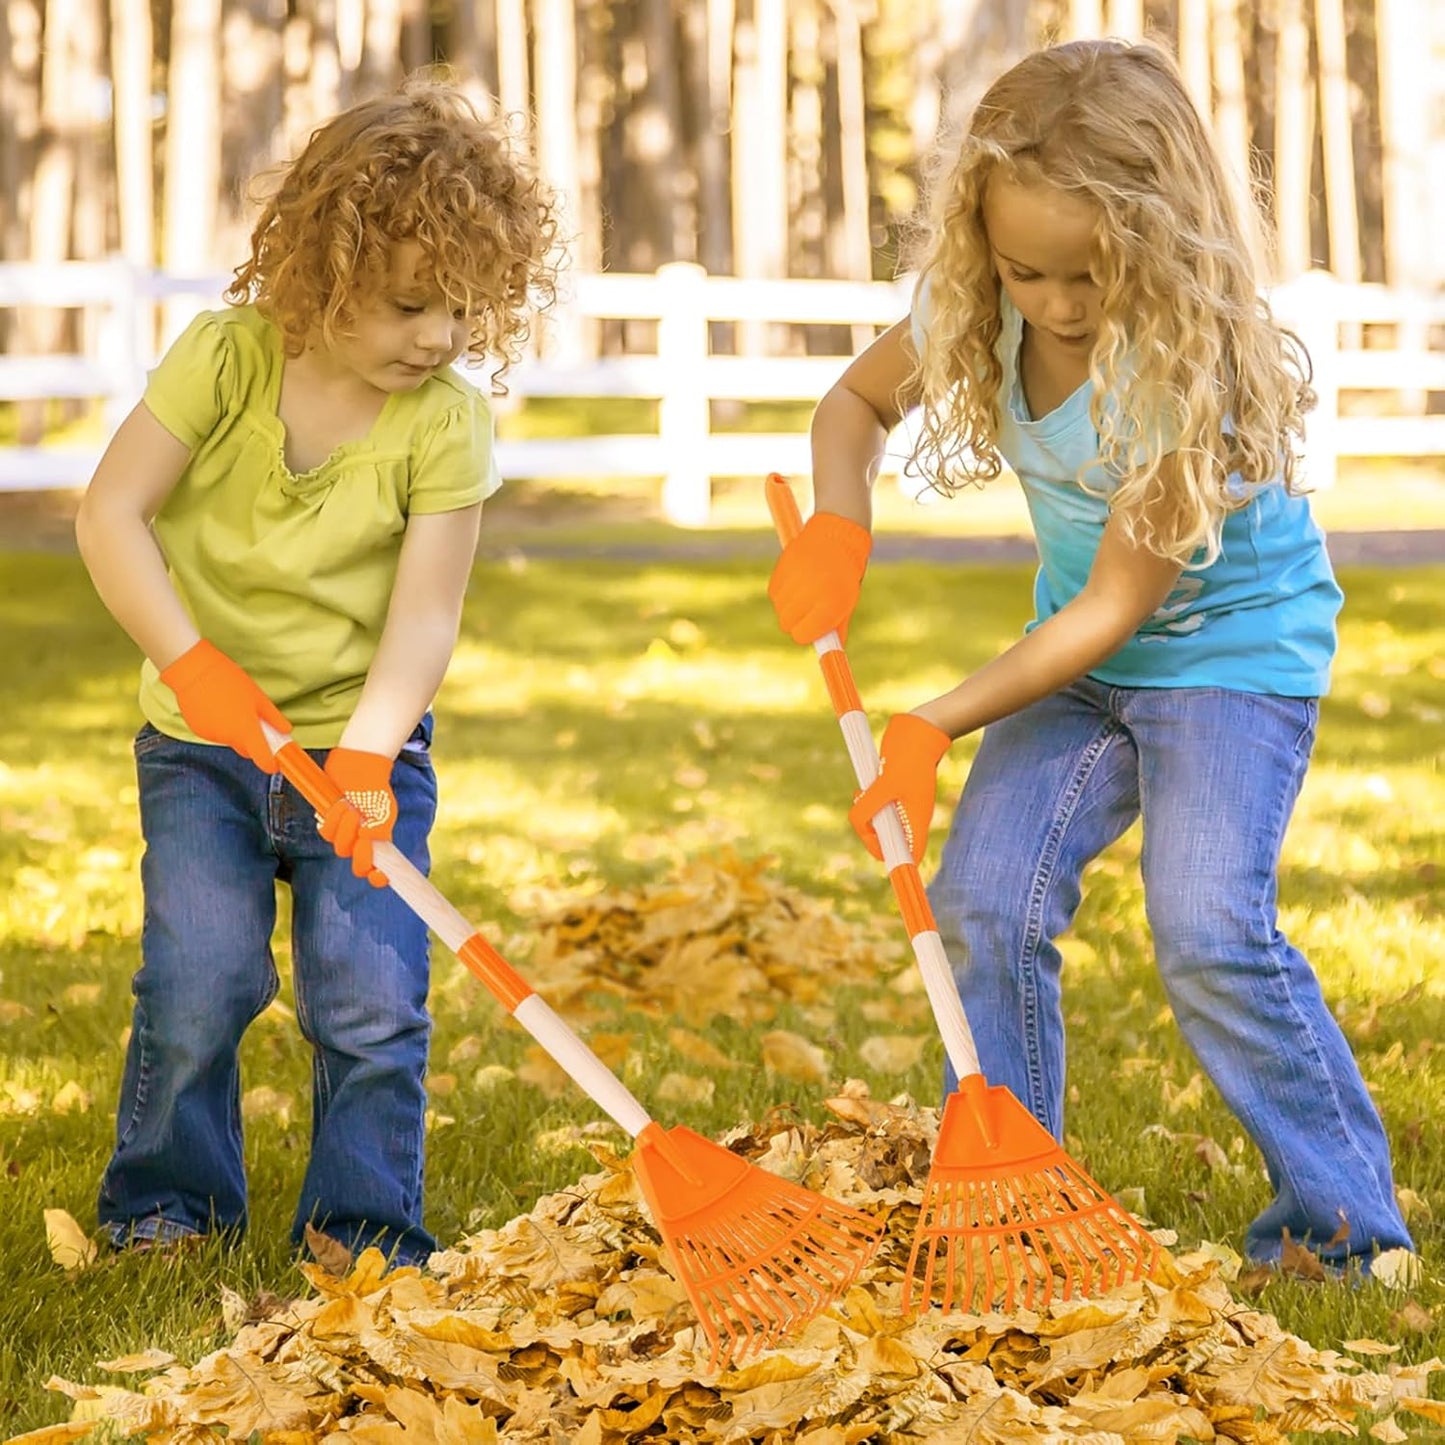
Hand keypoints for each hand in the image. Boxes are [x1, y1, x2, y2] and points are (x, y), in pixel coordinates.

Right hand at [159, 640, 289, 772]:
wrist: (194, 670)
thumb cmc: (229, 681)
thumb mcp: (258, 697)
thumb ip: (273, 718)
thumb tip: (286, 731)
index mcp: (246, 730)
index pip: (262, 760)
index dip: (271, 763)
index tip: (275, 761)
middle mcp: (228, 738)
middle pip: (246, 749)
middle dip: (252, 741)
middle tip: (253, 720)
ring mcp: (211, 735)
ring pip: (230, 740)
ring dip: (234, 731)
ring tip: (231, 706)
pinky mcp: (198, 731)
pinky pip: (215, 733)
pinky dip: (219, 726)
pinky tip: (216, 707)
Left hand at [318, 747, 396, 887]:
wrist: (358, 765)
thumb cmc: (375, 789)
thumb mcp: (384, 810)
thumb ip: (380, 831)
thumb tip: (368, 843)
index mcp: (378, 841)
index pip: (379, 870)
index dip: (379, 877)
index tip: (378, 875)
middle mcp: (361, 841)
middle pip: (357, 863)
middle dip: (357, 847)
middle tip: (360, 829)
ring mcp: (344, 832)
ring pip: (339, 846)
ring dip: (343, 827)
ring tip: (348, 807)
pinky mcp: (328, 821)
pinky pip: (324, 831)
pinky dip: (330, 819)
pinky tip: (337, 805)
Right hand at [768, 511, 871, 643]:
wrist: (839, 531)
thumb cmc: (846, 571)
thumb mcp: (847, 598)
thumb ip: (837, 624)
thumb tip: (831, 649)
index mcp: (833, 603)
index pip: (804, 635)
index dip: (806, 635)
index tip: (809, 630)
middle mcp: (813, 592)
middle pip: (787, 624)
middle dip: (795, 621)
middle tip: (807, 610)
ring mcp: (797, 578)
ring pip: (779, 608)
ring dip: (788, 605)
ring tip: (804, 590)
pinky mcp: (784, 565)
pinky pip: (773, 591)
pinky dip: (781, 591)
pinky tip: (794, 580)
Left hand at [848, 713, 951, 862]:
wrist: (917, 730)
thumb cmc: (907, 757)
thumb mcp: (884, 785)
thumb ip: (868, 808)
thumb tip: (856, 824)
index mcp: (917, 820)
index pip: (911, 854)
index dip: (896, 862)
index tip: (881, 858)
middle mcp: (911, 815)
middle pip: (889, 841)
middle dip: (871, 833)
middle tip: (863, 819)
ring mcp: (902, 804)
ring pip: (879, 823)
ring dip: (866, 815)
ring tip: (861, 796)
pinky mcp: (893, 791)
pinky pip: (876, 807)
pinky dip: (866, 802)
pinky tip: (861, 790)